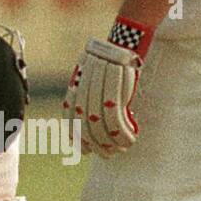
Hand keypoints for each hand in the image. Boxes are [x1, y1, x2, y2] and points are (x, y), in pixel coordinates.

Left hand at [62, 38, 140, 155]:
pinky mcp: (116, 88)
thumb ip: (89, 100)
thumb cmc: (111, 65)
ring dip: (113, 142)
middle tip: (108, 154)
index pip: (70, 117)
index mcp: (75, 85)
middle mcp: (83, 87)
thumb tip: (93, 130)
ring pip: (101, 125)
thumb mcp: (93, 79)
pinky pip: (117, 119)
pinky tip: (131, 138)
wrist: (124, 45)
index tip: (85, 151)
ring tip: (123, 148)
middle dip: (97, 144)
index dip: (76, 137)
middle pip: (86, 124)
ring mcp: (99, 88)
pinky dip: (124, 133)